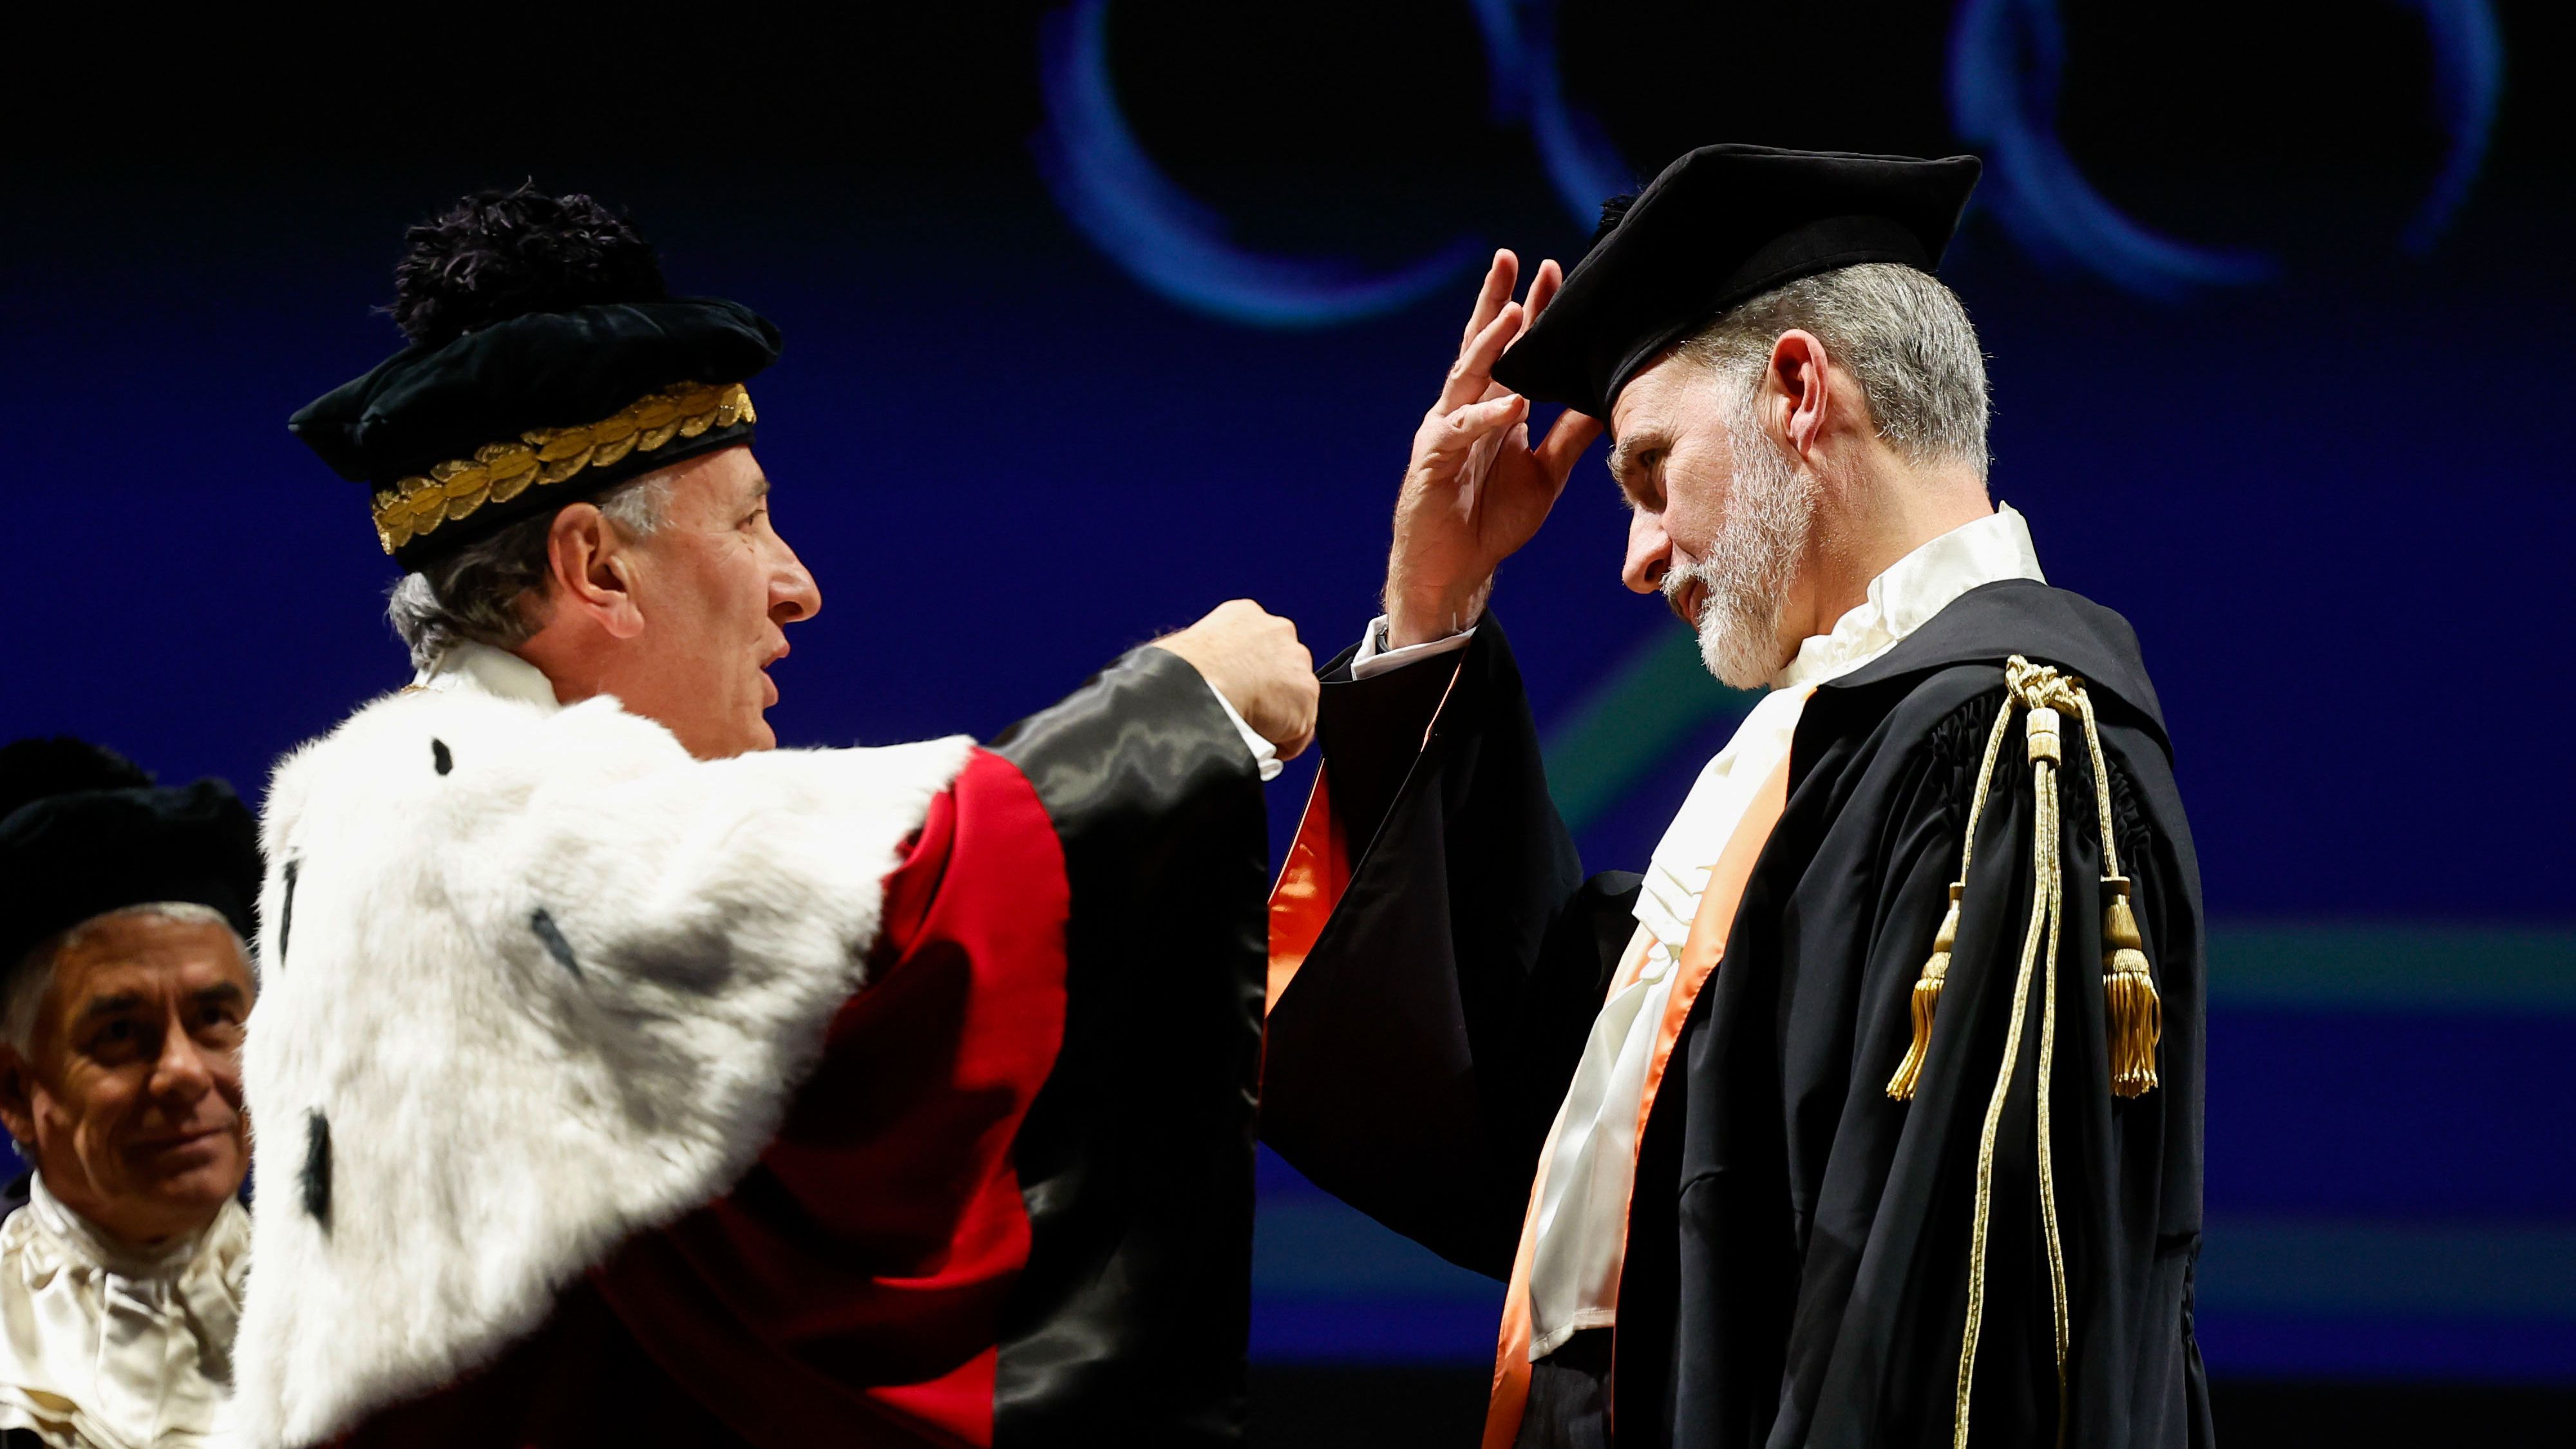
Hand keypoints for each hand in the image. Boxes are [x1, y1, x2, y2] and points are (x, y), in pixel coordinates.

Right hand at [1152, 599, 1319, 760]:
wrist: (1200, 685)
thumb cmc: (1183, 670)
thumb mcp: (1190, 648)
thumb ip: (1207, 657)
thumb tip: (1195, 675)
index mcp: (1244, 615)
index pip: (1258, 645)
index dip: (1248, 672)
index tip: (1236, 689)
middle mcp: (1277, 630)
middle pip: (1282, 668)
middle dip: (1268, 691)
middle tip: (1245, 711)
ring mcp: (1296, 661)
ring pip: (1294, 698)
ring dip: (1278, 716)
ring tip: (1251, 729)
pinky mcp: (1305, 695)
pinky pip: (1299, 730)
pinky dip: (1283, 742)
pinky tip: (1258, 742)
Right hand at [1386, 250, 1605, 646]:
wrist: (1453, 572)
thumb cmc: (1491, 521)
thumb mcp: (1545, 473)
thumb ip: (1570, 436)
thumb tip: (1607, 399)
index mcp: (1492, 409)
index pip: (1511, 350)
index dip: (1530, 312)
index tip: (1553, 271)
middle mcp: (1465, 411)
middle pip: (1481, 346)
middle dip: (1497, 302)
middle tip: (1513, 260)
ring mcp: (1445, 433)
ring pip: (1465, 378)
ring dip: (1489, 345)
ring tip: (1512, 312)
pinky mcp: (1432, 462)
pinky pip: (1460, 433)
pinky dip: (1487, 419)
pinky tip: (1511, 404)